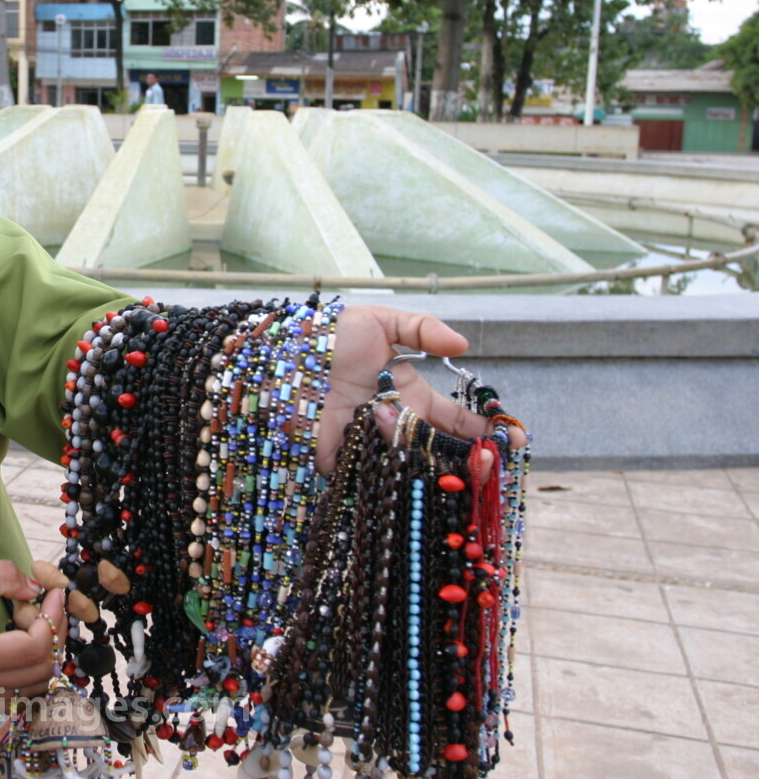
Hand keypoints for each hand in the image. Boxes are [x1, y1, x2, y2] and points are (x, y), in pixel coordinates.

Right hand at [0, 560, 61, 699]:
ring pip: (32, 681)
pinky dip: (27, 658)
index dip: (53, 617)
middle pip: (42, 670)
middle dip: (52, 632)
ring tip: (25, 614)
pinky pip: (15, 682)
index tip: (54, 590)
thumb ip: (3, 576)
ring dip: (42, 648)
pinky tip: (15, 629)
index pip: (36, 648)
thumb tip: (36, 586)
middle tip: (39, 601)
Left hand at [318, 304, 526, 471]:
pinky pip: (372, 476)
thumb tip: (463, 346)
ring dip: (420, 454)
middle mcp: (396, 423)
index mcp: (410, 394)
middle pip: (440, 451)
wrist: (283, 355)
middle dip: (469, 462)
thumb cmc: (331, 335)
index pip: (455, 420)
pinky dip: (386, 473)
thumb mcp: (381, 321)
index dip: (484, 432)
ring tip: (415, 434)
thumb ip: (422, 329)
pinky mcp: (344, 460)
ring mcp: (372, 443)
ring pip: (411, 464)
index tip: (512, 440)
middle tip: (490, 464)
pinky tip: (398, 465)